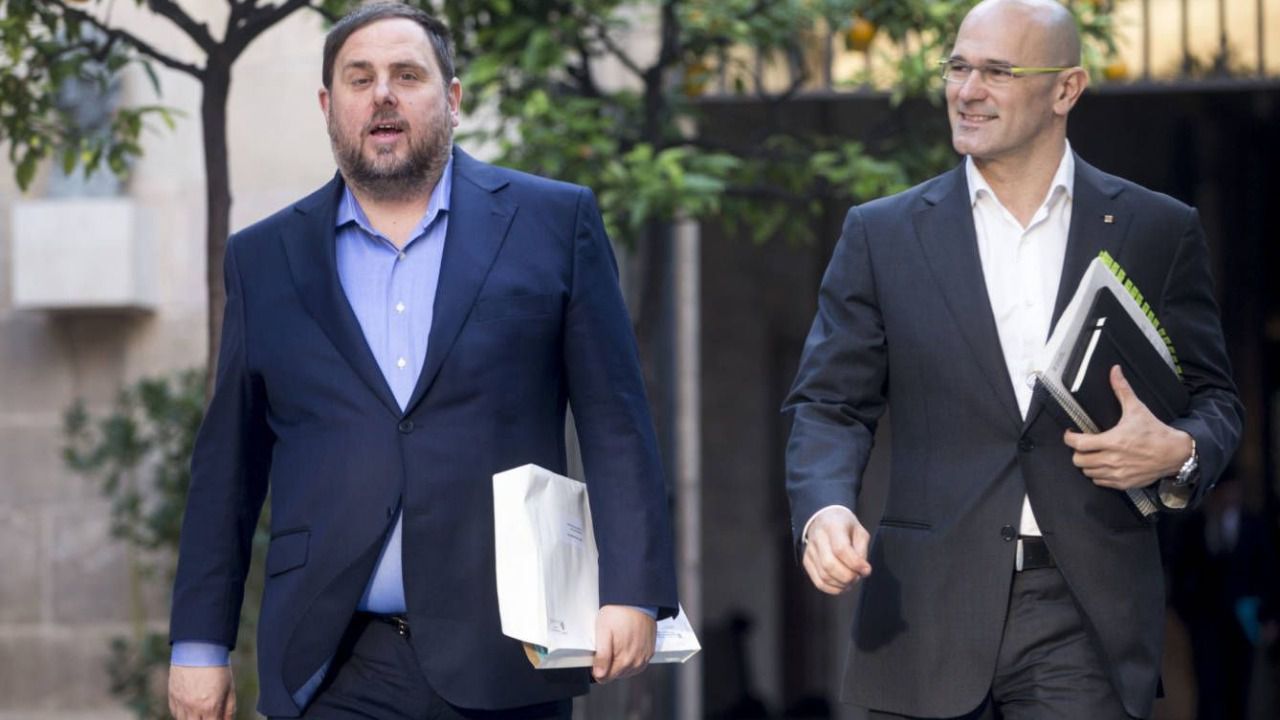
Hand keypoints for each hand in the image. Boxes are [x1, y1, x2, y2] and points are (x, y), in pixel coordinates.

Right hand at [168, 664, 234, 719]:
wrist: (198, 649)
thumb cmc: (218, 668)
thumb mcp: (229, 689)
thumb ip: (229, 710)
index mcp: (210, 707)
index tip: (217, 718)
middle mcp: (193, 708)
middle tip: (209, 714)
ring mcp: (180, 703)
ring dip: (193, 719)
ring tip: (201, 711)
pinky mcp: (172, 697)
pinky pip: (175, 713)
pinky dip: (183, 714)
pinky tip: (191, 708)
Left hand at [592, 605, 656, 682]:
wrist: (637, 601)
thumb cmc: (619, 613)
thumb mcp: (603, 632)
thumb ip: (602, 656)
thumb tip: (599, 674)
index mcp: (624, 660)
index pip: (605, 678)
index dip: (597, 668)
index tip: (597, 656)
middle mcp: (637, 662)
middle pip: (616, 675)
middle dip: (608, 665)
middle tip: (607, 646)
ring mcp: (644, 658)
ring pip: (627, 671)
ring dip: (620, 663)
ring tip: (617, 645)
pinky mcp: (650, 652)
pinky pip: (637, 664)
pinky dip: (630, 659)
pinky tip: (626, 647)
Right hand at [802, 507, 871, 594]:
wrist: (825, 519)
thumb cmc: (844, 525)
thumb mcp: (859, 531)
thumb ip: (862, 550)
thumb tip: (863, 570)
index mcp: (833, 526)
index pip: (840, 549)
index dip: (855, 564)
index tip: (866, 570)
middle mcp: (818, 538)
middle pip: (830, 565)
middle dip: (848, 577)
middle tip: (858, 576)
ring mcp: (810, 550)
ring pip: (824, 576)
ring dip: (841, 584)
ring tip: (851, 581)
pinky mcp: (807, 561)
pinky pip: (818, 581)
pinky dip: (832, 588)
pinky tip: (841, 585)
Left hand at [1063, 365, 1193, 490]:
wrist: (1175, 453)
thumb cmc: (1155, 432)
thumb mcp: (1136, 408)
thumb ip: (1122, 389)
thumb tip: (1114, 372)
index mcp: (1112, 441)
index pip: (1078, 443)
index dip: (1069, 438)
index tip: (1070, 433)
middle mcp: (1112, 459)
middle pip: (1078, 460)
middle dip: (1077, 451)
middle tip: (1082, 444)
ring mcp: (1117, 473)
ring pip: (1087, 472)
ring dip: (1087, 463)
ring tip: (1092, 454)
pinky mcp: (1123, 483)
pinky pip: (1099, 481)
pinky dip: (1097, 474)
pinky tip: (1102, 465)